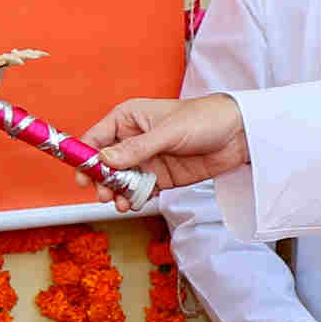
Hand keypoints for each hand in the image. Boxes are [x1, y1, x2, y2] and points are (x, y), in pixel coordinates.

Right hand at [84, 94, 247, 187]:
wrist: (239, 135)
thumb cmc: (204, 119)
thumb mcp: (168, 133)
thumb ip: (137, 149)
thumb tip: (107, 160)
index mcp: (128, 118)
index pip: (96, 137)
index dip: (86, 156)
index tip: (82, 175)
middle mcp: (133, 139)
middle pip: (105, 164)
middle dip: (102, 181)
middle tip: (104, 194)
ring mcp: (146, 159)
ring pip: (121, 180)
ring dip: (117, 193)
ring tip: (120, 203)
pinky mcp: (160, 177)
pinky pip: (139, 190)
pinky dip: (134, 198)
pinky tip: (134, 203)